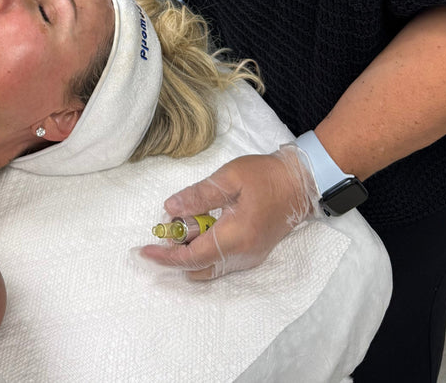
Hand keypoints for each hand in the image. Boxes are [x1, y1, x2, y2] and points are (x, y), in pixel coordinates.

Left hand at [139, 144, 321, 278]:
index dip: (165, 256)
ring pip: (208, 269)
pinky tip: (201, 228)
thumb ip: (199, 195)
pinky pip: (220, 263)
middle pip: (197, 268)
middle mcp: (242, 255)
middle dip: (175, 254)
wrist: (300, 183)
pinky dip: (204, 252)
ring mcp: (249, 258)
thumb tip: (170, 209)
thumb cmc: (265, 176)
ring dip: (190, 253)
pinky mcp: (253, 255)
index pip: (191, 257)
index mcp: (235, 237)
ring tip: (185, 225)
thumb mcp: (230, 177)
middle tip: (167, 228)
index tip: (144, 250)